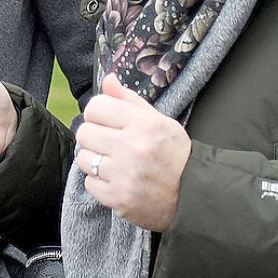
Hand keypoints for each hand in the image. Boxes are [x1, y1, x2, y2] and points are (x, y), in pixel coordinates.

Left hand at [74, 74, 190, 232]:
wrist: (193, 194)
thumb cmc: (174, 155)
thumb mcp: (159, 121)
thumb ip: (130, 100)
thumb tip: (108, 80)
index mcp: (143, 124)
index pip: (96, 107)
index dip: (98, 114)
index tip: (106, 122)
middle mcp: (132, 147)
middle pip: (84, 133)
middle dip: (94, 137)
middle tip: (110, 144)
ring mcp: (124, 174)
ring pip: (84, 158)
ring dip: (95, 161)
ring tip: (114, 163)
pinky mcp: (118, 198)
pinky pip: (90, 183)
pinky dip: (100, 182)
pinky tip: (117, 180)